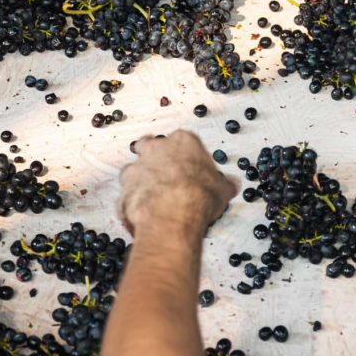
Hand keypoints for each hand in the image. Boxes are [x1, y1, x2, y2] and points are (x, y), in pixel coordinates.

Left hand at [118, 131, 237, 236]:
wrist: (172, 214)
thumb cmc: (199, 196)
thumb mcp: (222, 189)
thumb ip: (224, 183)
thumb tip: (232, 184)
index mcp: (182, 141)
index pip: (183, 141)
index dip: (186, 156)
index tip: (191, 168)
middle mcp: (155, 149)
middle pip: (150, 146)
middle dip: (155, 158)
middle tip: (165, 175)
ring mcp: (136, 168)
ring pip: (134, 169)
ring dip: (140, 181)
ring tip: (153, 198)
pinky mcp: (123, 188)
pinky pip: (127, 195)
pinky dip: (133, 203)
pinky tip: (143, 214)